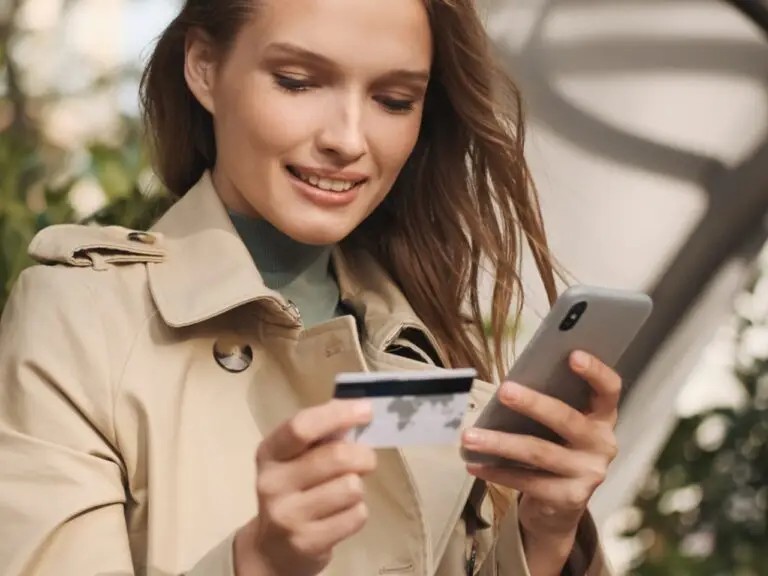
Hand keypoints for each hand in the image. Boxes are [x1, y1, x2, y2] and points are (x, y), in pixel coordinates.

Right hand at [235, 399, 376, 575]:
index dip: (338, 415)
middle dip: (363, 456)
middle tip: (366, 460)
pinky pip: (356, 516)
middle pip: (336, 457)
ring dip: (357, 487)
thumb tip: (359, 411)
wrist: (273, 549)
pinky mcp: (307, 543)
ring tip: (345, 492)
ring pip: (351, 487)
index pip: (302, 427)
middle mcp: (272, 483)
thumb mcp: (295, 459)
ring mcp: (288, 516)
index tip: (366, 410)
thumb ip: (321, 436)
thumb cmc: (294, 490)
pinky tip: (341, 515)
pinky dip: (358, 512)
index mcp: (270, 453)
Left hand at [460, 351, 619, 565]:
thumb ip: (548, 405)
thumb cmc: (556, 448)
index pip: (609, 389)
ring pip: (539, 452)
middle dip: (533, 404)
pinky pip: (528, 481)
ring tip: (469, 436)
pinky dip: (497, 471)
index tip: (573, 355)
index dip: (595, 371)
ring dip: (500, 442)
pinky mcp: (570, 498)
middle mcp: (602, 444)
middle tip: (504, 391)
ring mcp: (589, 473)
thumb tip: (509, 386)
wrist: (562, 504)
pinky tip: (475, 463)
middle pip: (567, 420)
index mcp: (602, 417)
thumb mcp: (559, 426)